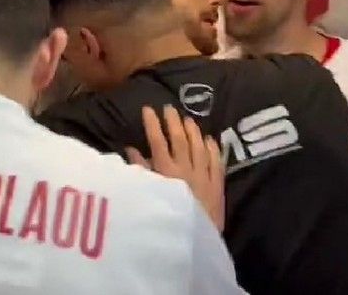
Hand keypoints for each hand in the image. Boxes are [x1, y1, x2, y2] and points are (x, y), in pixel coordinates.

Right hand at [127, 105, 224, 231]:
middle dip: (173, 122)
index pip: (158, 141)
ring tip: (188, 119)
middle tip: (169, 108)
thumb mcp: (148, 193)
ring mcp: (203, 175)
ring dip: (193, 131)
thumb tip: (131, 150)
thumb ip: (141, 171)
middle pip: (179, 139)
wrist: (194, 238)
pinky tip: (210, 139)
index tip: (148, 109)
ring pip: (199, 147)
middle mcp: (185, 169)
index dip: (152, 124)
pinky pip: (216, 161)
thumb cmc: (165, 216)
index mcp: (165, 171)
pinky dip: (213, 148)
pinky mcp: (217, 184)